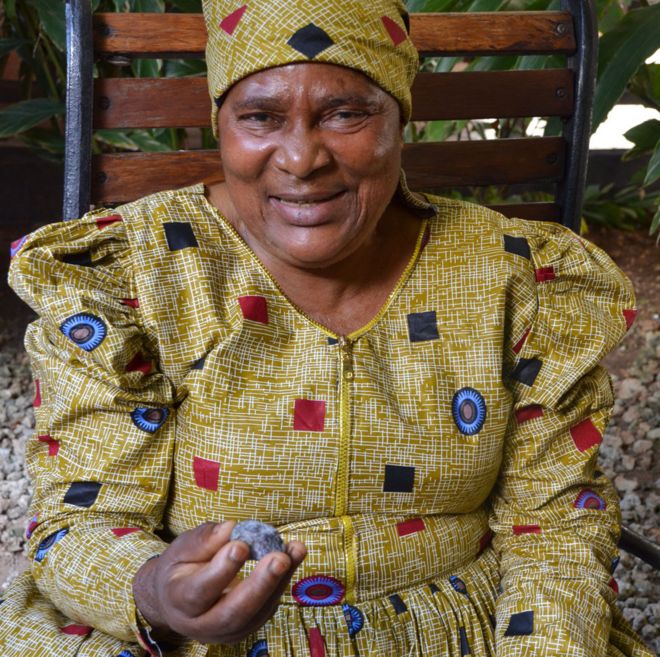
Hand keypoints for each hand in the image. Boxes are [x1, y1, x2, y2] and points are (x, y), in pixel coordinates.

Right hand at [132, 521, 305, 644]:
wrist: (177, 598)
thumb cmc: (181, 567)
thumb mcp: (182, 548)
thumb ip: (203, 540)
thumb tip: (230, 528)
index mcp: (179, 600)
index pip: (200, 590)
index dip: (222, 570)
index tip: (241, 545)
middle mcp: (201, 623)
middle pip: (233, 612)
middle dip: (260, 584)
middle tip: (279, 558)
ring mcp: (225, 631)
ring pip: (256, 613)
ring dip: (279, 581)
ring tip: (295, 551)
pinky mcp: (245, 627)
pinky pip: (267, 609)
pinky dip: (282, 582)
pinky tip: (293, 557)